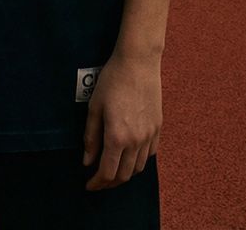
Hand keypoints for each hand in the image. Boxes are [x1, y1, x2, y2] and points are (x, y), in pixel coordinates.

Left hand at [82, 51, 161, 190]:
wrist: (138, 62)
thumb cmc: (112, 80)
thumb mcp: (94, 107)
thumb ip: (91, 137)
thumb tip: (87, 161)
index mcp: (117, 137)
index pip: (107, 173)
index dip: (97, 183)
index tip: (89, 185)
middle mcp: (135, 141)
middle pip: (124, 176)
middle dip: (109, 183)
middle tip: (99, 181)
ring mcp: (149, 135)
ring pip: (138, 168)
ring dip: (125, 174)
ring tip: (113, 170)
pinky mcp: (158, 128)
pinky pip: (150, 154)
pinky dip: (138, 161)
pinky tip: (130, 155)